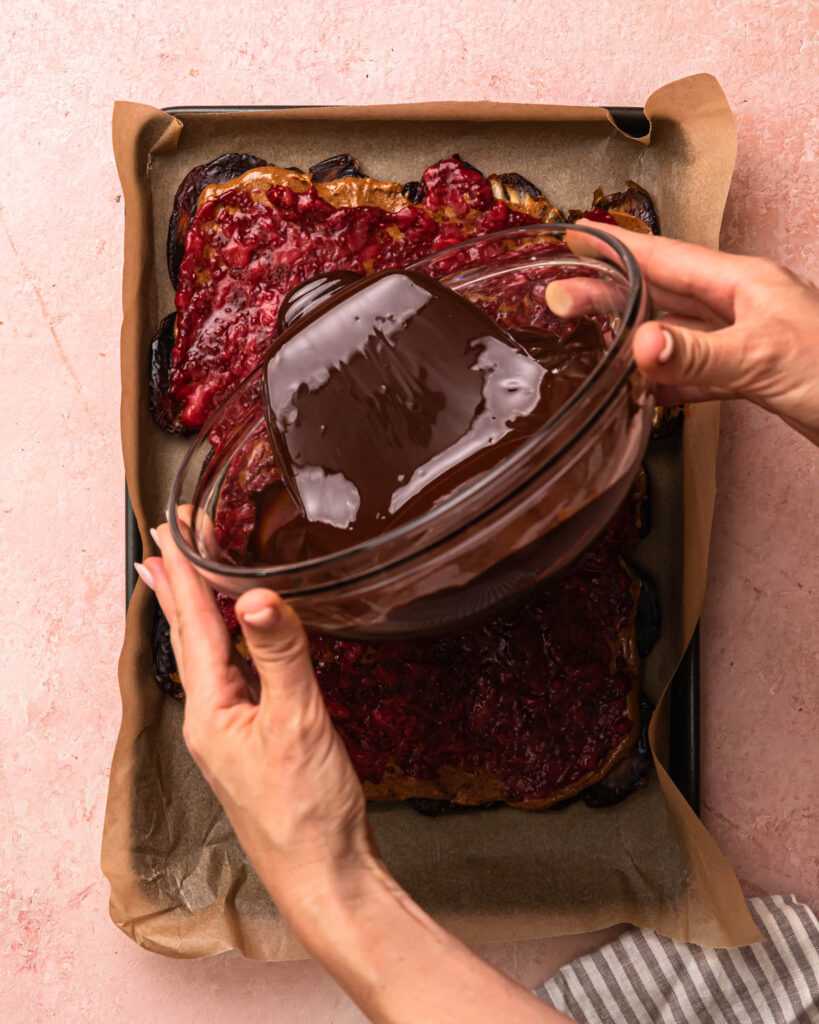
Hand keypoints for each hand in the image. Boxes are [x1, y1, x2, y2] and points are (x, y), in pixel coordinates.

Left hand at [136, 529, 572, 1022]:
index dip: (186, 571)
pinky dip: (230, 644)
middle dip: (180, 585)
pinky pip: (235, 676)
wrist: (325, 874)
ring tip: (187, 581)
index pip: (194, 623)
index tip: (170, 529)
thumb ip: (280, 656)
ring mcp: (232, 731)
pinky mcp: (257, 740)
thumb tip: (258, 597)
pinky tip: (239, 642)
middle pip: (190, 636)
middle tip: (167, 543)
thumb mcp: (297, 724)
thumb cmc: (306, 810)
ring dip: (199, 612)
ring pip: (209, 656)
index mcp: (211, 709)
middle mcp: (212, 718)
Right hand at [547, 224, 818, 443]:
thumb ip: (697, 353)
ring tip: (589, 341)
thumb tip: (638, 344)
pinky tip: (644, 389)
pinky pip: (695, 374)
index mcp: (742, 282)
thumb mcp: (763, 356)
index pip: (666, 257)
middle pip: (662, 293)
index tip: (577, 237)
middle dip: (611, 293)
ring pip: (675, 334)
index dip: (619, 247)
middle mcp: (741, 305)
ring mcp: (745, 341)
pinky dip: (665, 381)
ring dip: (633, 337)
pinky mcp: (752, 377)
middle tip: (561, 298)